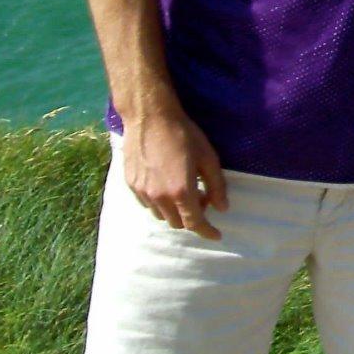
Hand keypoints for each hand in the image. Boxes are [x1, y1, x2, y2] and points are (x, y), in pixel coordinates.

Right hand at [123, 108, 228, 238]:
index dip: (207, 232)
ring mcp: (142, 192)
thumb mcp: (208, 157)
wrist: (150, 117)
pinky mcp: (131, 185)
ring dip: (174, 210)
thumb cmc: (184, 134)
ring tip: (183, 189)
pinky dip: (159, 202)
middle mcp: (159, 197)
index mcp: (180, 191)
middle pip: (177, 222)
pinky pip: (147, 204)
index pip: (194, 223)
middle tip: (202, 197)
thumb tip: (222, 208)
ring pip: (161, 215)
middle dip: (192, 217)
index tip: (216, 235)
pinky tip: (166, 184)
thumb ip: (216, 186)